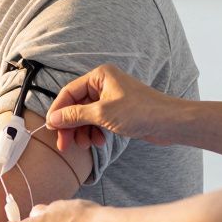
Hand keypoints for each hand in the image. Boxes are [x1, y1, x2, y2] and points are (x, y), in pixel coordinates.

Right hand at [46, 64, 179, 151]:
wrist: (171, 123)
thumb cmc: (141, 111)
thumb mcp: (102, 114)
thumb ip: (75, 116)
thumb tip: (53, 118)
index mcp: (99, 76)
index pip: (69, 92)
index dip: (58, 110)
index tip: (50, 127)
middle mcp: (103, 84)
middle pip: (76, 105)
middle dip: (70, 125)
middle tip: (64, 144)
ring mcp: (110, 98)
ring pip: (85, 116)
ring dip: (82, 131)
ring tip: (86, 145)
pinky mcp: (117, 112)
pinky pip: (97, 121)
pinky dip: (94, 132)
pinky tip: (98, 142)